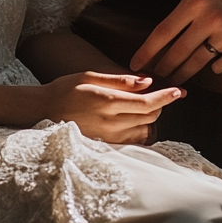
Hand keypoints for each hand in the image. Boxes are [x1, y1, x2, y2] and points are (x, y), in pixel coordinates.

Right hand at [40, 71, 185, 143]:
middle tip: (161, 93)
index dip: (166, 97)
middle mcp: (110, 123)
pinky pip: (132, 141)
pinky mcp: (105, 146)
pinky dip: (140, 131)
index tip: (180, 91)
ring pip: (144, 131)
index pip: (146, 103)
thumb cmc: (65, 88)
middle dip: (160, 105)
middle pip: (149, 118)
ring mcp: (108, 138)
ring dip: (151, 119)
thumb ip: (120, 80)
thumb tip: (147, 81)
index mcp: (107, 102)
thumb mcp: (90, 76)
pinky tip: (134, 121)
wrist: (42, 111)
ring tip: (145, 107)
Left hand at [130, 0, 221, 83]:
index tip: (136, 63)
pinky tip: (212, 65)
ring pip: (197, 62)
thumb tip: (169, 32)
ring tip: (176, 78)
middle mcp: (209, 19)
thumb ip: (190, 7)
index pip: (163, 31)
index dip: (148, 50)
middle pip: (178, 51)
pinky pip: (221, 65)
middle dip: (164, 66)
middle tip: (155, 75)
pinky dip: (215, 66)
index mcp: (196, 1)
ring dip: (184, 73)